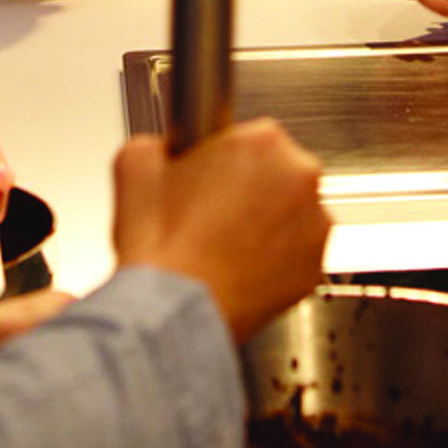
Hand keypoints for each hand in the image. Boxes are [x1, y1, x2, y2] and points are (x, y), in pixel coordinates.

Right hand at [111, 119, 328, 340]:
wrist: (173, 311)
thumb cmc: (163, 248)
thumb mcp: (134, 163)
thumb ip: (159, 142)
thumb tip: (164, 149)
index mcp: (262, 142)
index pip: (248, 135)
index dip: (222, 157)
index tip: (210, 175)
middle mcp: (299, 177)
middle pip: (275, 171)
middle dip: (249, 187)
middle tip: (212, 213)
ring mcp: (314, 225)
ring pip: (290, 212)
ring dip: (265, 222)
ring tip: (223, 244)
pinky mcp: (314, 268)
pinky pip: (296, 253)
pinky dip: (275, 259)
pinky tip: (239, 267)